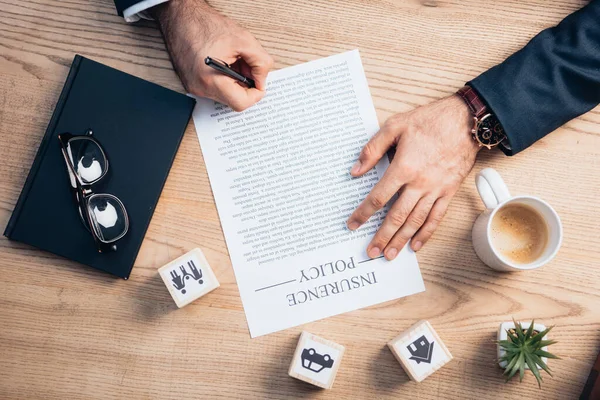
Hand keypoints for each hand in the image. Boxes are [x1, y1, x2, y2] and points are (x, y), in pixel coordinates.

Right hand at [152, 0, 273, 110]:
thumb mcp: (244, 41)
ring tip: (233, 61)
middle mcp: (201, 88)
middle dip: (245, 85)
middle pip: (233, 100)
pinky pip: (215, 89)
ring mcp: (194, 87)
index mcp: (212, 80)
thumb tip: (263, 80)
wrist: (182, 18)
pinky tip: (224, 63)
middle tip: (246, 66)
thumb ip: (261, 63)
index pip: (240, 104)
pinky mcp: (192, 83)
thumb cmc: (207, 25)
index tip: (259, 84)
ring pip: (225, 95)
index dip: (255, 94)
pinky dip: (224, 79)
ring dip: (235, 82)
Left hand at [346, 95, 480, 259]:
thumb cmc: (430, 120)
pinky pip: (436, 217)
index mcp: (403, 167)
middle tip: (370, 252)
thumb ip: (373, 149)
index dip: (363, 213)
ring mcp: (436, 189)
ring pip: (416, 221)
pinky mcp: (449, 191)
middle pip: (397, 216)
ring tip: (389, 255)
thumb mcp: (395, 125)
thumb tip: (355, 170)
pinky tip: (416, 245)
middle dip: (382, 236)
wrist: (466, 119)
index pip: (378, 197)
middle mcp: (419, 183)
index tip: (352, 225)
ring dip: (401, 240)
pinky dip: (426, 233)